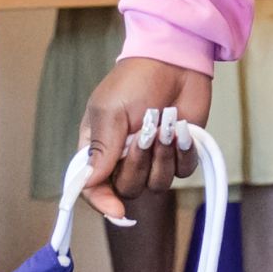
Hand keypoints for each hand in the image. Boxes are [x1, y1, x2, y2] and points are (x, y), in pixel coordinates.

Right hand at [74, 56, 212, 222]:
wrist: (175, 60)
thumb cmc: (135, 80)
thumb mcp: (110, 111)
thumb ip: (101, 150)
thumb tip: (88, 184)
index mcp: (98, 149)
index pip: (94, 188)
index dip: (103, 203)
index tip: (117, 211)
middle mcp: (123, 158)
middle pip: (128, 189)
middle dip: (139, 164)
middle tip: (145, 134)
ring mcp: (153, 157)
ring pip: (157, 185)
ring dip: (163, 157)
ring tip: (167, 126)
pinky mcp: (178, 153)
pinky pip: (182, 172)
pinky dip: (183, 153)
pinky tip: (183, 130)